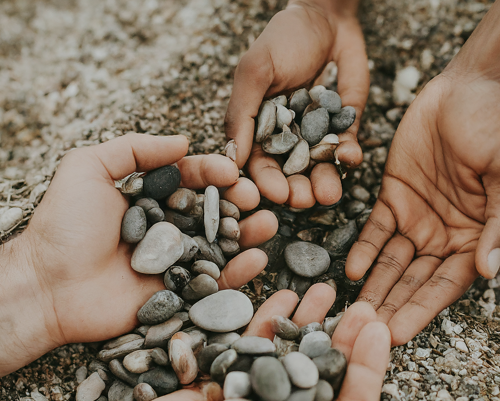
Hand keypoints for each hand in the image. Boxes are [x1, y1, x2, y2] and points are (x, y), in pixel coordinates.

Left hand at [0, 133, 277, 381]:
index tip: (231, 171)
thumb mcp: (88, 169)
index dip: (213, 174)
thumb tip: (182, 141)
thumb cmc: (64, 226)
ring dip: (247, 235)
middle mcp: (166, 229)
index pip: (190, 181)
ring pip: (220, 247)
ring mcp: (173, 263)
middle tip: (256, 197)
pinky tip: (256, 259)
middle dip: (237, 203)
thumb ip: (133, 149)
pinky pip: (214, 283)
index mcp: (149, 199)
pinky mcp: (178, 294)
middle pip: (211, 213)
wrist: (48, 286)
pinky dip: (238, 272)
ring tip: (267, 224)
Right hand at [1, 287, 389, 400]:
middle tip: (360, 305)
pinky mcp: (223, 380)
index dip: (368, 366)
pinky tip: (284, 297)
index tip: (377, 327)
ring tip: (326, 291)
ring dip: (310, 322)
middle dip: (344, 338)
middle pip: (323, 374)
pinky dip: (269, 320)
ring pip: (290, 353)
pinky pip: (253, 344)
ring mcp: (252, 398)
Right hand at [225, 0, 368, 206]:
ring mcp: (315, 135)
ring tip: (330, 194)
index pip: (260, 165)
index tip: (278, 194)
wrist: (326, 15)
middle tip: (306, 200)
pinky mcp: (342, 127)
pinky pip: (345, 148)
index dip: (267, 182)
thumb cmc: (283, 40)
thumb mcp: (255, 71)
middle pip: (290, 174)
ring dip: (324, 183)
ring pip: (319, 169)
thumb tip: (233, 160)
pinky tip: (351, 158)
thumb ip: (243, 113)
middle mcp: (287, 138)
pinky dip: (349, 156)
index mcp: (260, 130)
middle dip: (297, 190)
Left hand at [346, 17, 499, 344]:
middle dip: (389, 307)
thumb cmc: (497, 128)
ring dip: (372, 286)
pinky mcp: (392, 196)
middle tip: (362, 332)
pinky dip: (363, 249)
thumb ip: (497, 222)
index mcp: (474, 238)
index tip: (395, 336)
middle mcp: (443, 235)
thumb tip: (489, 271)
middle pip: (412, 280)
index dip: (420, 311)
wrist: (470, 87)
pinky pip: (374, 230)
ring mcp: (416, 217)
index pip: (443, 285)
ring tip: (351, 309)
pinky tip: (351, 270)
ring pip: (390, 261)